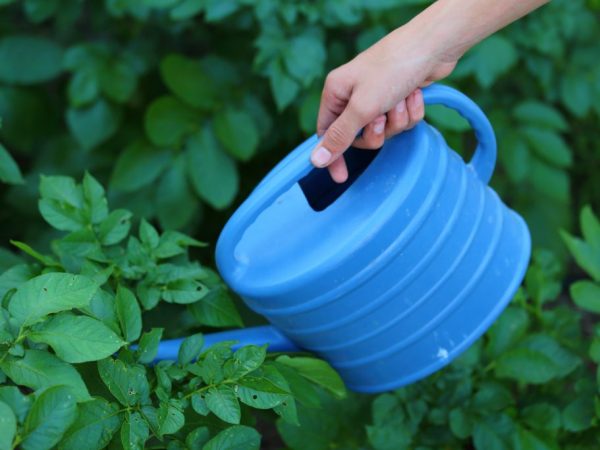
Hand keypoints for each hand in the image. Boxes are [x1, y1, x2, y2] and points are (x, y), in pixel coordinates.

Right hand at [310, 24, 456, 182]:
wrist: (433, 46)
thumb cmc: (392, 70)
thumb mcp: (362, 108)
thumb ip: (339, 137)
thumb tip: (315, 161)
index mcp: (336, 93)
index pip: (326, 134)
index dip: (334, 156)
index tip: (342, 178)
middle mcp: (353, 95)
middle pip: (358, 136)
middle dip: (377, 132)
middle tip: (382, 117)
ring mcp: (378, 96)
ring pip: (384, 130)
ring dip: (397, 120)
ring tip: (403, 98)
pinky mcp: (399, 97)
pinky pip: (402, 120)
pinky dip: (411, 112)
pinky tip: (415, 94)